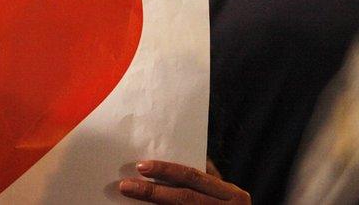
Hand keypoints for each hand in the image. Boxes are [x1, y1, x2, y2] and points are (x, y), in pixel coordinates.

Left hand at [119, 160, 250, 203]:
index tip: (141, 166)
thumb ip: (203, 180)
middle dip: (152, 192)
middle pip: (184, 197)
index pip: (192, 176)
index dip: (166, 170)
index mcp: (232, 194)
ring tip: (130, 196)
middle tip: (126, 185)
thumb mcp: (223, 193)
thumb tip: (170, 162)